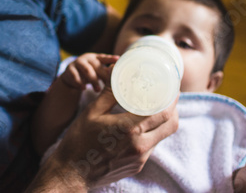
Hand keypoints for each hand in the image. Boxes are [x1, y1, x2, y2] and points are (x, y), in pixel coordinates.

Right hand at [39, 86, 178, 188]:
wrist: (72, 173)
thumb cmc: (79, 140)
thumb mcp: (92, 112)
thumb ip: (110, 93)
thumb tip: (117, 72)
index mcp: (129, 129)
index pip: (162, 111)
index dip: (171, 97)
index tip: (171, 86)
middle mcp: (140, 146)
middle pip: (170, 124)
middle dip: (172, 107)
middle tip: (168, 94)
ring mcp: (140, 158)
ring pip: (162, 135)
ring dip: (163, 120)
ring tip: (155, 106)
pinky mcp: (137, 166)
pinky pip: (152, 145)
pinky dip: (152, 132)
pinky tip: (141, 124)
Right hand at [59, 53, 118, 91]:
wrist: (70, 75)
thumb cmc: (89, 73)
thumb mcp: (97, 71)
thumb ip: (106, 73)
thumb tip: (120, 79)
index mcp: (95, 58)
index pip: (104, 57)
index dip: (110, 58)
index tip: (118, 59)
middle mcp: (86, 58)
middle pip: (96, 65)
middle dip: (103, 75)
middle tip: (110, 84)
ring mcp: (77, 62)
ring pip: (87, 70)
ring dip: (93, 80)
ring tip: (98, 90)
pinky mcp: (69, 69)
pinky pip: (75, 76)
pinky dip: (80, 83)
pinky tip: (84, 88)